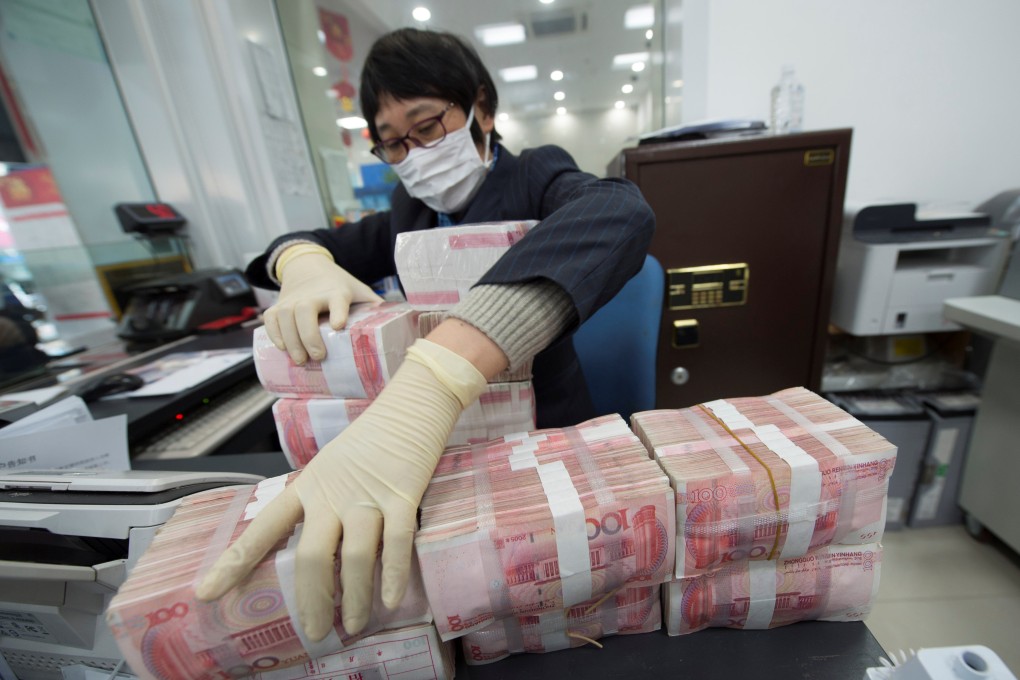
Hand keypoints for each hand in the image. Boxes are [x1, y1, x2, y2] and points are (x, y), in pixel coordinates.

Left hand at [195, 339, 485, 639]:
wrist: (411, 406)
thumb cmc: (370, 441)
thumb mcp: (331, 468)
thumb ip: (318, 504)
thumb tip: (310, 554)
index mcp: (308, 486)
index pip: (264, 527)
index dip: (235, 562)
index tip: (207, 593)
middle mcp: (332, 494)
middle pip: (311, 554)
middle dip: (311, 599)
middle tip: (316, 632)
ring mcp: (368, 495)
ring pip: (356, 554)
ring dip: (355, 596)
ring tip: (355, 624)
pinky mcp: (403, 495)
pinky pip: (397, 541)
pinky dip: (393, 574)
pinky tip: (390, 600)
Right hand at [264, 247, 381, 363]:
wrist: (307, 266)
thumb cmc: (338, 285)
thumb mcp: (358, 290)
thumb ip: (373, 307)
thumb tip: (397, 328)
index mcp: (336, 291)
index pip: (337, 300)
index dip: (337, 311)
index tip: (339, 325)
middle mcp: (312, 294)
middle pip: (304, 311)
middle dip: (308, 335)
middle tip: (317, 357)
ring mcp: (292, 299)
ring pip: (285, 317)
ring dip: (291, 340)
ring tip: (300, 360)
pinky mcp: (278, 304)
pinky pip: (271, 319)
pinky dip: (274, 334)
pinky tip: (282, 348)